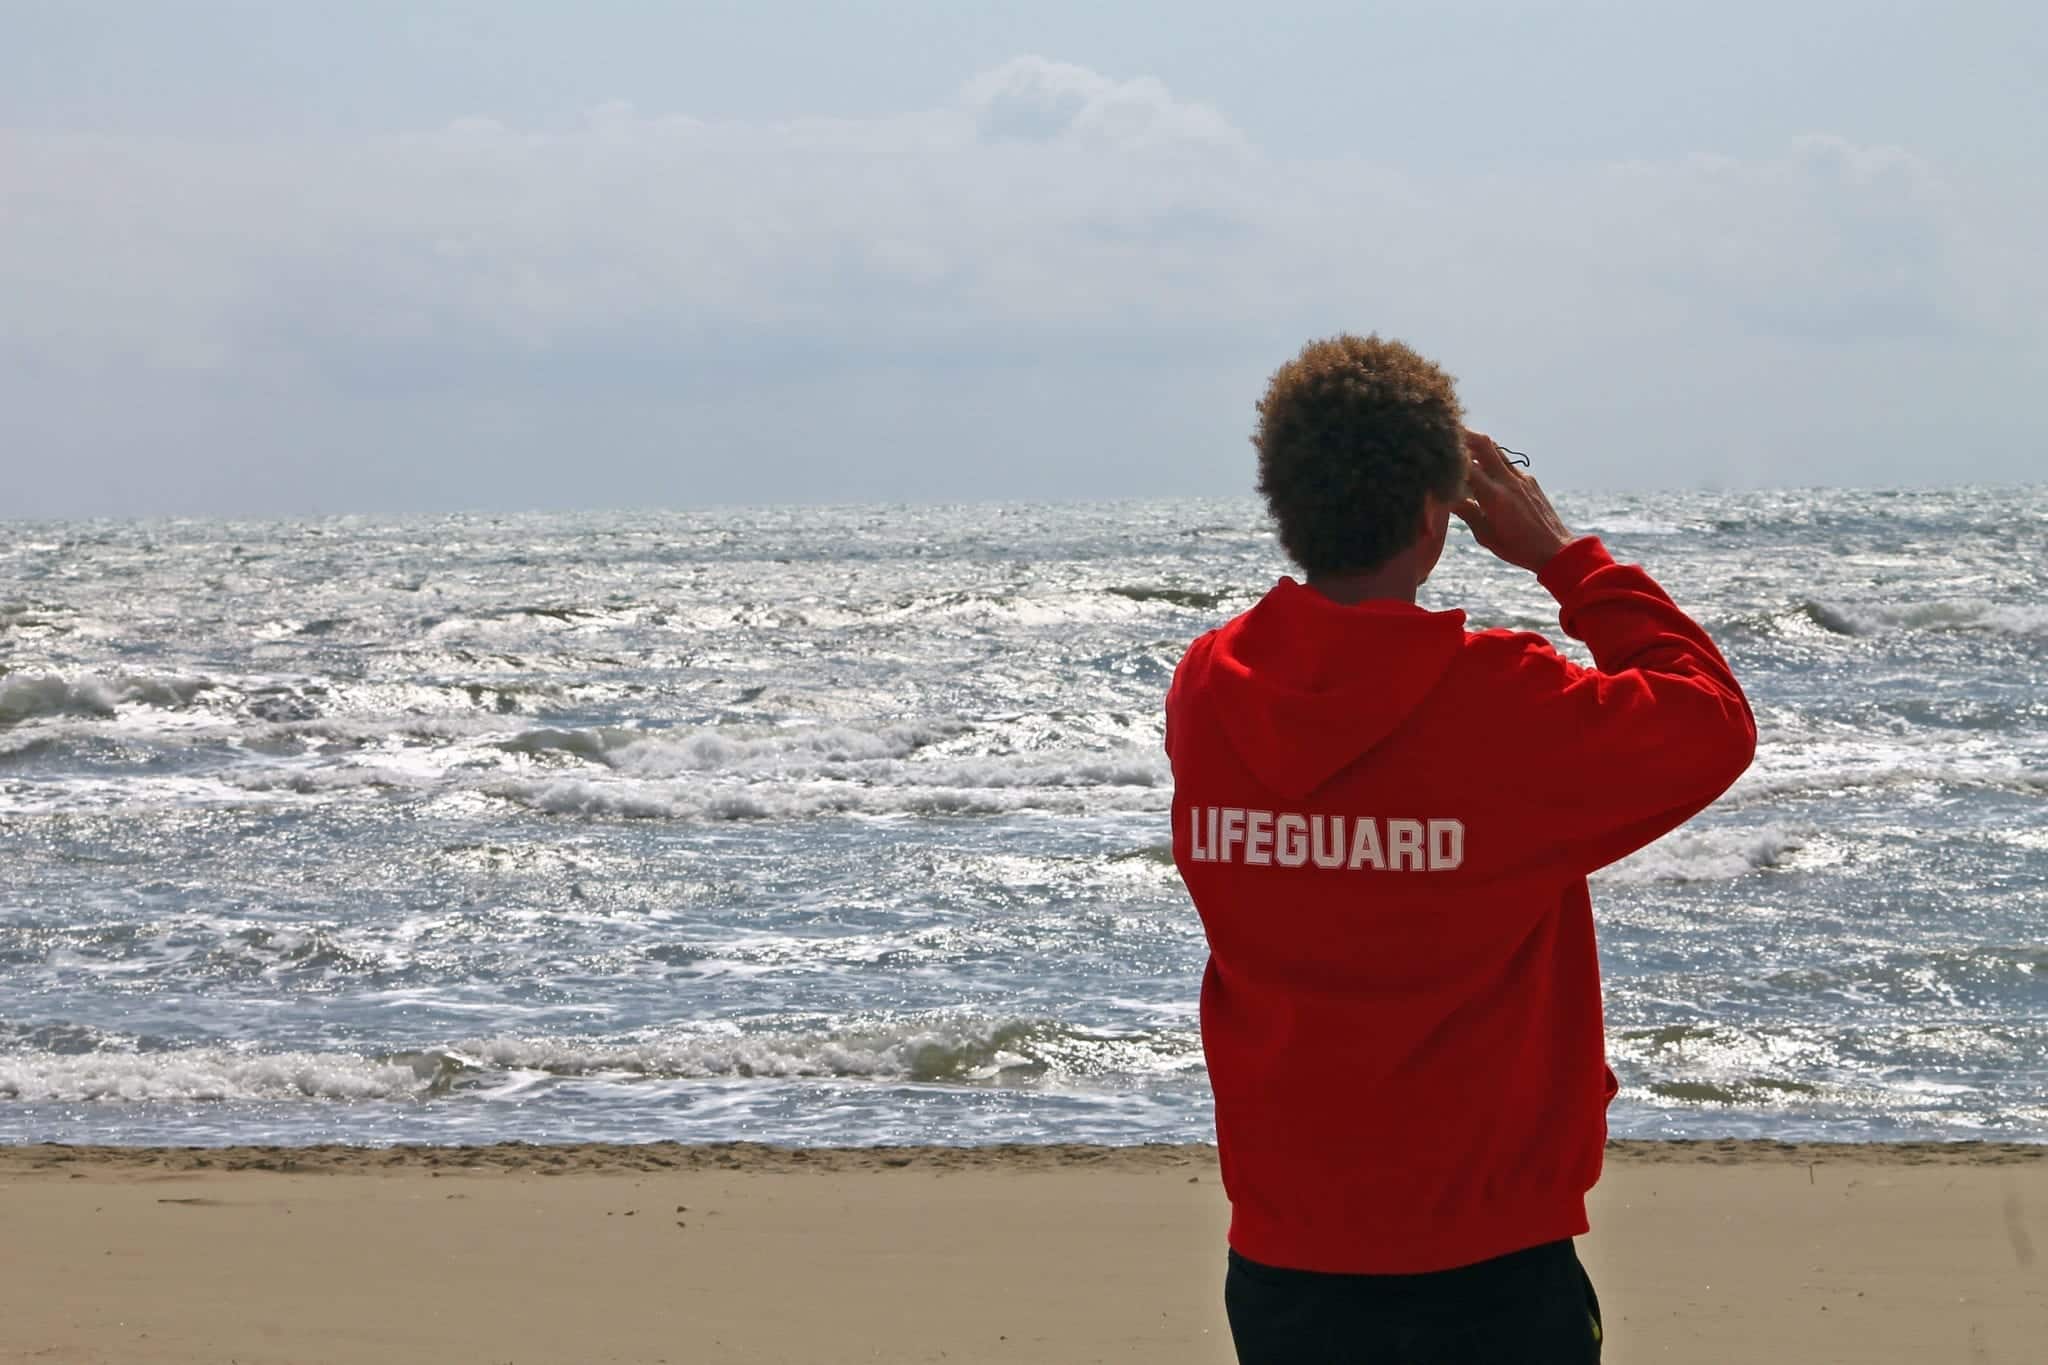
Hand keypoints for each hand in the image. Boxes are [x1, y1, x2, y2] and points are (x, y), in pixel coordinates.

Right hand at [1453, 430, 1574, 573]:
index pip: (1466, 465)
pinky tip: (1484, 473)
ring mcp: (1522, 478)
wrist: (1556, 549)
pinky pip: (1507, 464)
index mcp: (1494, 496)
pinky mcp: (1530, 481)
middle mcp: (1508, 481)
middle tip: (1448, 431)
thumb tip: (1446, 497)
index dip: (1449, 455)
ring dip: (1478, 446)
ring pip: (1496, 451)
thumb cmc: (1518, 549)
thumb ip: (1466, 512)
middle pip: (1484, 444)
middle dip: (1464, 433)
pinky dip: (1492, 462)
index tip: (1435, 450)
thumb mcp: (1485, 536)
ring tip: (1462, 447)